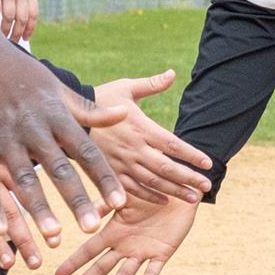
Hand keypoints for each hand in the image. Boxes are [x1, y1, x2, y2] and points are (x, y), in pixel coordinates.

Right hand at [0, 0, 127, 242]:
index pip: (88, 151)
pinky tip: (0, 228)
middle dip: (77, 199)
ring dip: (39, 208)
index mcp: (57, 114)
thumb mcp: (55, 86)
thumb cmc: (19, 70)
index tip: (120, 201)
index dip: (104, 177)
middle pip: (60, 168)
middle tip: (92, 227)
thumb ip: (87, 109)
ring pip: (24, 178)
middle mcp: (34, 127)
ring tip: (53, 236)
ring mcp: (4, 135)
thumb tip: (124, 115)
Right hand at [55, 197, 197, 274]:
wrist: (180, 189)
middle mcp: (125, 245)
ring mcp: (143, 251)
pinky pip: (153, 271)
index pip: (89, 250)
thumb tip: (87, 208)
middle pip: (102, 266)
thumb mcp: (126, 192)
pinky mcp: (163, 252)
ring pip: (125, 273)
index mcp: (114, 231)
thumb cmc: (151, 188)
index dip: (74, 262)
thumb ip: (107, 200)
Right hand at [90, 71, 213, 204]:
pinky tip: (164, 201)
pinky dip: (149, 196)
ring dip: (174, 191)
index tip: (208, 163)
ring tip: (193, 198)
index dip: (191, 155)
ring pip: (152, 181)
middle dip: (188, 178)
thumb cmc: (100, 99)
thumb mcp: (125, 88)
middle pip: (166, 168)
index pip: (172, 144)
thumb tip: (173, 74)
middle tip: (207, 186)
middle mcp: (133, 148)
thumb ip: (151, 85)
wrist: (66, 116)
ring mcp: (121, 163)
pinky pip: (132, 189)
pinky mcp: (109, 172)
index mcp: (140, 128)